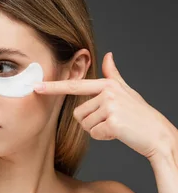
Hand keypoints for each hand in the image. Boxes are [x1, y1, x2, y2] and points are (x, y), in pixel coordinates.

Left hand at [32, 52, 176, 160]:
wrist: (157, 134)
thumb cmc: (139, 114)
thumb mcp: (126, 91)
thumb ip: (113, 75)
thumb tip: (108, 55)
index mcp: (107, 85)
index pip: (75, 86)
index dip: (53, 87)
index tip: (36, 87)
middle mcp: (107, 93)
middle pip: (78, 113)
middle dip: (91, 122)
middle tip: (112, 121)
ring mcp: (110, 106)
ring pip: (85, 124)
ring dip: (98, 130)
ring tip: (116, 126)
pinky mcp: (112, 122)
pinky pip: (94, 133)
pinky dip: (104, 137)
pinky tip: (118, 133)